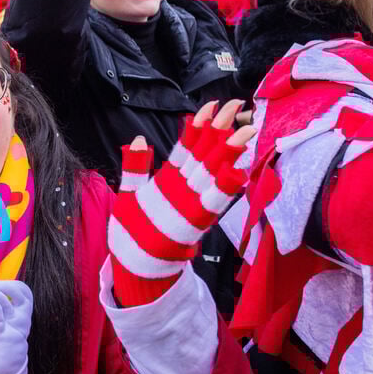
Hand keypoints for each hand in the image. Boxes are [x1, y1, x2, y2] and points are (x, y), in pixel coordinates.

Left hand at [109, 100, 255, 305]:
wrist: (134, 268)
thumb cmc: (133, 233)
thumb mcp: (129, 194)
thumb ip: (135, 168)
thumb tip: (139, 140)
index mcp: (170, 180)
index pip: (188, 147)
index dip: (199, 127)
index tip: (210, 106)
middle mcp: (184, 190)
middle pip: (205, 155)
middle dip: (220, 131)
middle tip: (235, 106)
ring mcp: (189, 205)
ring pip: (212, 174)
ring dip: (228, 155)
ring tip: (243, 132)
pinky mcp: (191, 223)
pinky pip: (209, 203)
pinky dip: (222, 189)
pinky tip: (234, 173)